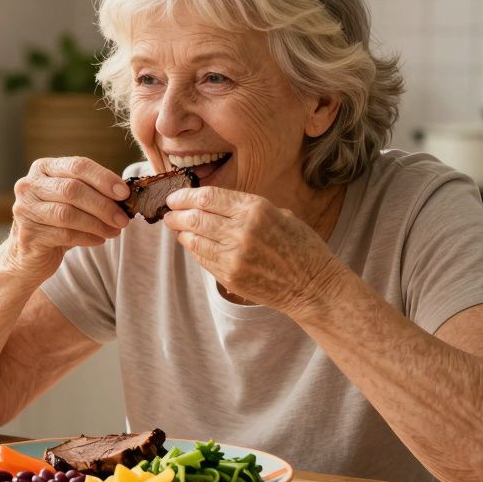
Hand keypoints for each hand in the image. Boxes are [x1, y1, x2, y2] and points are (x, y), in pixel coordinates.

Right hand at [5, 157, 129, 280]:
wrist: (29, 255)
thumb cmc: (56, 222)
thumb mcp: (73, 200)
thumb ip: (93, 191)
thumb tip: (126, 194)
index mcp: (43, 168)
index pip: (77, 165)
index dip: (103, 178)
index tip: (124, 193)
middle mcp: (29, 185)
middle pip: (72, 189)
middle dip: (103, 205)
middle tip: (123, 219)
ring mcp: (25, 209)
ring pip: (67, 214)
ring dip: (97, 223)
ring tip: (114, 231)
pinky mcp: (27, 234)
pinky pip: (64, 234)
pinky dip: (87, 237)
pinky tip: (99, 240)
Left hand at [162, 186, 342, 317]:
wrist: (314, 286)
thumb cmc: (301, 247)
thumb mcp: (280, 214)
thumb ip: (247, 208)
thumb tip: (213, 204)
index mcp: (256, 208)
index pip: (208, 197)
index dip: (185, 195)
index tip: (175, 197)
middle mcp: (242, 230)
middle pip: (195, 216)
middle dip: (176, 213)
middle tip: (169, 212)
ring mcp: (234, 256)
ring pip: (193, 239)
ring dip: (181, 232)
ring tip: (175, 226)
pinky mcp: (230, 276)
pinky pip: (202, 258)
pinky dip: (193, 249)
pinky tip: (192, 244)